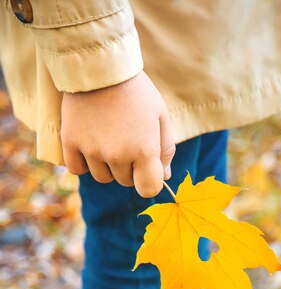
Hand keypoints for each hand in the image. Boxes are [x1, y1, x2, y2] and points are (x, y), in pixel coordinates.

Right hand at [61, 72, 175, 197]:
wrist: (100, 64)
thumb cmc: (136, 91)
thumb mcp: (160, 116)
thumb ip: (166, 149)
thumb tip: (164, 176)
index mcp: (144, 151)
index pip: (148, 190)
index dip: (149, 181)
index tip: (147, 168)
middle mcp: (117, 155)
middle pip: (124, 181)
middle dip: (129, 167)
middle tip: (126, 138)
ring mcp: (92, 150)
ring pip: (102, 177)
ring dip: (106, 165)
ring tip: (108, 137)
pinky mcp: (71, 143)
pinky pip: (77, 169)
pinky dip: (84, 162)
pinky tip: (89, 144)